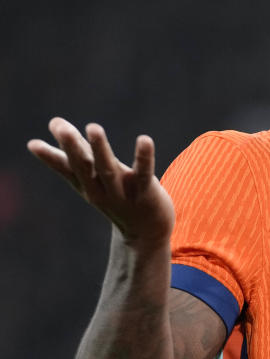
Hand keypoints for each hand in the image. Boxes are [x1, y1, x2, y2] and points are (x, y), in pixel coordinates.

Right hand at [27, 117, 174, 246]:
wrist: (146, 231)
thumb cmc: (116, 196)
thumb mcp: (92, 177)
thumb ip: (75, 151)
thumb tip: (49, 127)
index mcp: (86, 185)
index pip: (66, 169)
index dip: (50, 158)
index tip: (33, 144)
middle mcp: (100, 190)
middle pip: (84, 167)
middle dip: (72, 148)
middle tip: (61, 128)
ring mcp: (122, 192)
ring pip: (108, 169)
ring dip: (100, 149)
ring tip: (92, 127)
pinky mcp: (146, 192)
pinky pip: (144, 173)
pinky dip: (143, 157)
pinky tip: (144, 139)